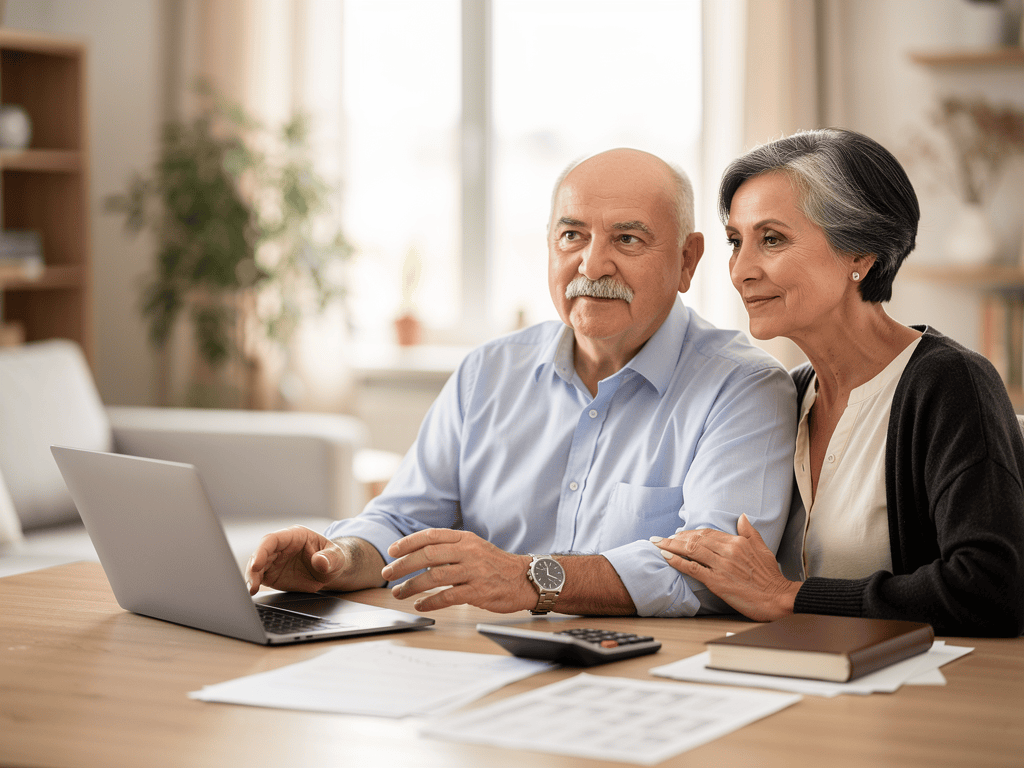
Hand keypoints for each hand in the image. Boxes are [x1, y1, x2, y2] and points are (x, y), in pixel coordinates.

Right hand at [245, 525, 348, 594]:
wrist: (331, 571)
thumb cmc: (333, 558)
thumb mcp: (337, 557)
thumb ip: (330, 558)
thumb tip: (320, 561)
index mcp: (295, 536)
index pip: (272, 540)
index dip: (262, 551)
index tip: (256, 565)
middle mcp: (281, 547)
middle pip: (260, 554)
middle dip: (253, 568)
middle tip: (252, 584)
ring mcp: (275, 561)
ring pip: (256, 567)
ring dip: (251, 578)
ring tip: (251, 590)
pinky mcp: (272, 574)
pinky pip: (259, 578)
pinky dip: (253, 584)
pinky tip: (252, 592)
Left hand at [382, 528, 534, 612]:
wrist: (525, 579)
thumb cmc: (495, 565)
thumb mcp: (474, 548)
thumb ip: (450, 549)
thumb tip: (419, 556)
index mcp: (465, 538)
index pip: (431, 535)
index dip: (408, 542)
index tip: (392, 551)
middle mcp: (469, 551)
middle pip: (428, 555)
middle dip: (403, 565)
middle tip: (388, 573)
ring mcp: (474, 571)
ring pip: (435, 576)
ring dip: (412, 585)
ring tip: (399, 593)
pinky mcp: (479, 591)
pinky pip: (448, 596)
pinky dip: (430, 601)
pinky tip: (420, 604)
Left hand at [651, 514, 799, 621]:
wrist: (777, 598)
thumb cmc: (770, 577)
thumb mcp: (762, 549)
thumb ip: (749, 532)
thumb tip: (742, 517)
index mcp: (737, 542)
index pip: (707, 532)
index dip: (690, 532)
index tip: (678, 534)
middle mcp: (727, 551)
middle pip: (695, 539)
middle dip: (675, 537)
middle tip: (661, 539)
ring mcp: (721, 566)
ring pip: (691, 550)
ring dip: (671, 546)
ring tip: (658, 544)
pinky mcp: (717, 581)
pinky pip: (693, 568)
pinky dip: (677, 561)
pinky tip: (666, 557)